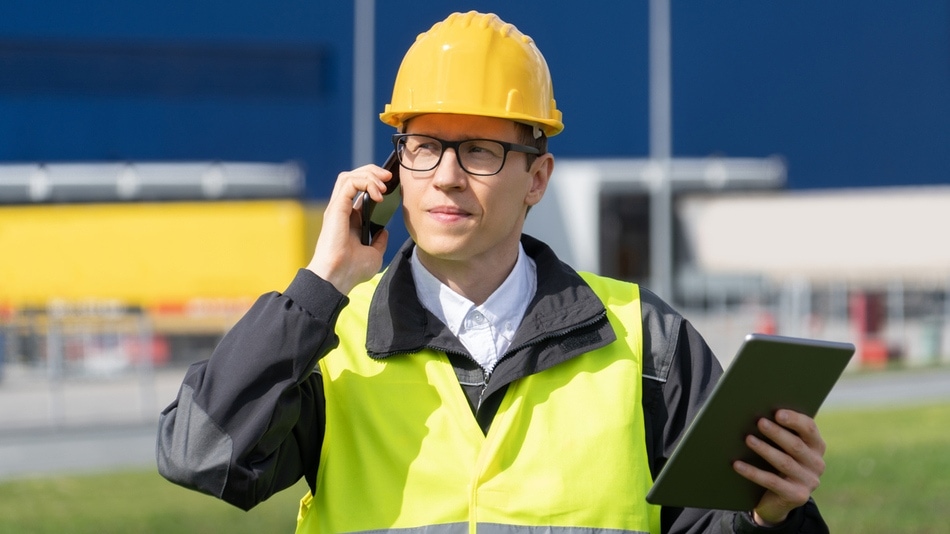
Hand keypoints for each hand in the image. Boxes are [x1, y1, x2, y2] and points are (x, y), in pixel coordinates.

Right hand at [306, 163, 395, 293]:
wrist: (338, 277)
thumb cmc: (352, 270)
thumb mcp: (374, 254)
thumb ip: (379, 241)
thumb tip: (384, 231)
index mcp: (350, 219)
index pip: (360, 190)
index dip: (375, 182)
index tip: (392, 185)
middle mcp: (342, 211)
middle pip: (354, 178)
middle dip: (373, 172)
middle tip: (389, 177)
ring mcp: (338, 208)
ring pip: (349, 176)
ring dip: (369, 174)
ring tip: (384, 184)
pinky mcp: (336, 207)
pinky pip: (349, 182)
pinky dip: (365, 182)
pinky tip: (378, 193)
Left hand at [733, 409, 825, 526]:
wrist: (779, 500)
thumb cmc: (779, 462)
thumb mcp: (784, 447)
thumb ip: (781, 432)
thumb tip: (758, 414)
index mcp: (816, 446)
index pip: (809, 428)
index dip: (794, 419)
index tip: (777, 413)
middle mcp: (817, 464)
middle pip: (796, 445)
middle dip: (777, 433)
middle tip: (760, 422)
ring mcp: (809, 481)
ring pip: (784, 462)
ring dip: (765, 449)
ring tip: (748, 439)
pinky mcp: (797, 496)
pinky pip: (771, 482)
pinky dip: (753, 472)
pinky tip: (737, 464)